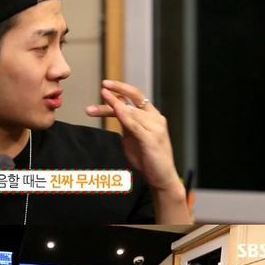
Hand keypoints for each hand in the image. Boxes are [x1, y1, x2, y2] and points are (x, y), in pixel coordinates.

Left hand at [85, 80, 181, 194]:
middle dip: (117, 92)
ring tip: (102, 98)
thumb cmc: (148, 158)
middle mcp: (155, 118)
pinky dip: (125, 115)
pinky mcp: (152, 139)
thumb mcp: (133, 137)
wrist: (162, 178)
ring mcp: (155, 128)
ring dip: (115, 104)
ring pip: (133, 111)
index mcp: (152, 116)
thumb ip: (126, 123)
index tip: (104, 88)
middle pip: (133, 101)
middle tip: (103, 86)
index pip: (134, 99)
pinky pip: (136, 125)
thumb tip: (114, 110)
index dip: (120, 91)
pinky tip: (116, 109)